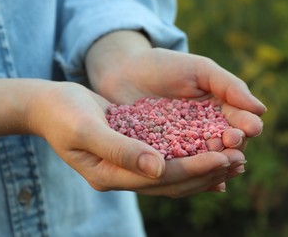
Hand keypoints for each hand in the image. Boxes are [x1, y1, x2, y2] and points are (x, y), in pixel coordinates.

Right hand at [0, 78, 236, 196]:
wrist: (48, 105)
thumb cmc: (62, 113)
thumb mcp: (86, 128)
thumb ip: (120, 149)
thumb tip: (158, 168)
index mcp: (108, 175)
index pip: (160, 178)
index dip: (193, 170)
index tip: (223, 158)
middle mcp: (121, 175)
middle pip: (171, 181)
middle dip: (206, 172)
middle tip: (239, 160)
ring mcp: (126, 164)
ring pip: (172, 172)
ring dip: (203, 166)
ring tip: (234, 158)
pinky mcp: (132, 149)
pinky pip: (166, 157)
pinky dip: (189, 154)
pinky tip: (210, 147)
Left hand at [85, 31, 266, 191]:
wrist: (123, 71)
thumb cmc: (163, 66)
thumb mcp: (199, 69)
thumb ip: (228, 85)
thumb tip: (261, 110)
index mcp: (218, 109)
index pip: (239, 122)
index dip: (246, 126)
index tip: (249, 128)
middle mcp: (204, 130)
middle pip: (226, 146)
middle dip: (232, 147)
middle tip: (232, 146)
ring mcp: (183, 145)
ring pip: (205, 161)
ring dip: (215, 165)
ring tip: (221, 165)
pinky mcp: (163, 155)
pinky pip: (179, 167)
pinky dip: (191, 175)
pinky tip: (200, 183)